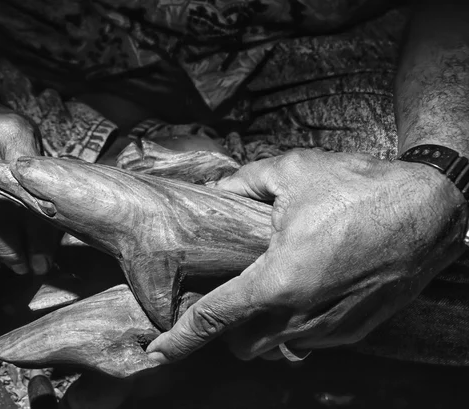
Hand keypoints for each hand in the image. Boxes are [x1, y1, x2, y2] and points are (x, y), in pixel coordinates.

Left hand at [147, 149, 467, 361]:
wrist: (429, 208)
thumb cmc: (362, 189)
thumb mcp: (292, 171)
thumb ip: (243, 182)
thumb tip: (216, 187)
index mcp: (278, 280)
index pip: (213, 319)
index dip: (179, 341)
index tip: (156, 356)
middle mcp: (302, 314)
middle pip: (242, 343)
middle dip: (228, 329)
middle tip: (229, 294)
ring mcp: (330, 328)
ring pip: (276, 346)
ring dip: (262, 327)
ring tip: (269, 290)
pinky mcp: (354, 330)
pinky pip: (308, 341)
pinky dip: (294, 326)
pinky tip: (302, 293)